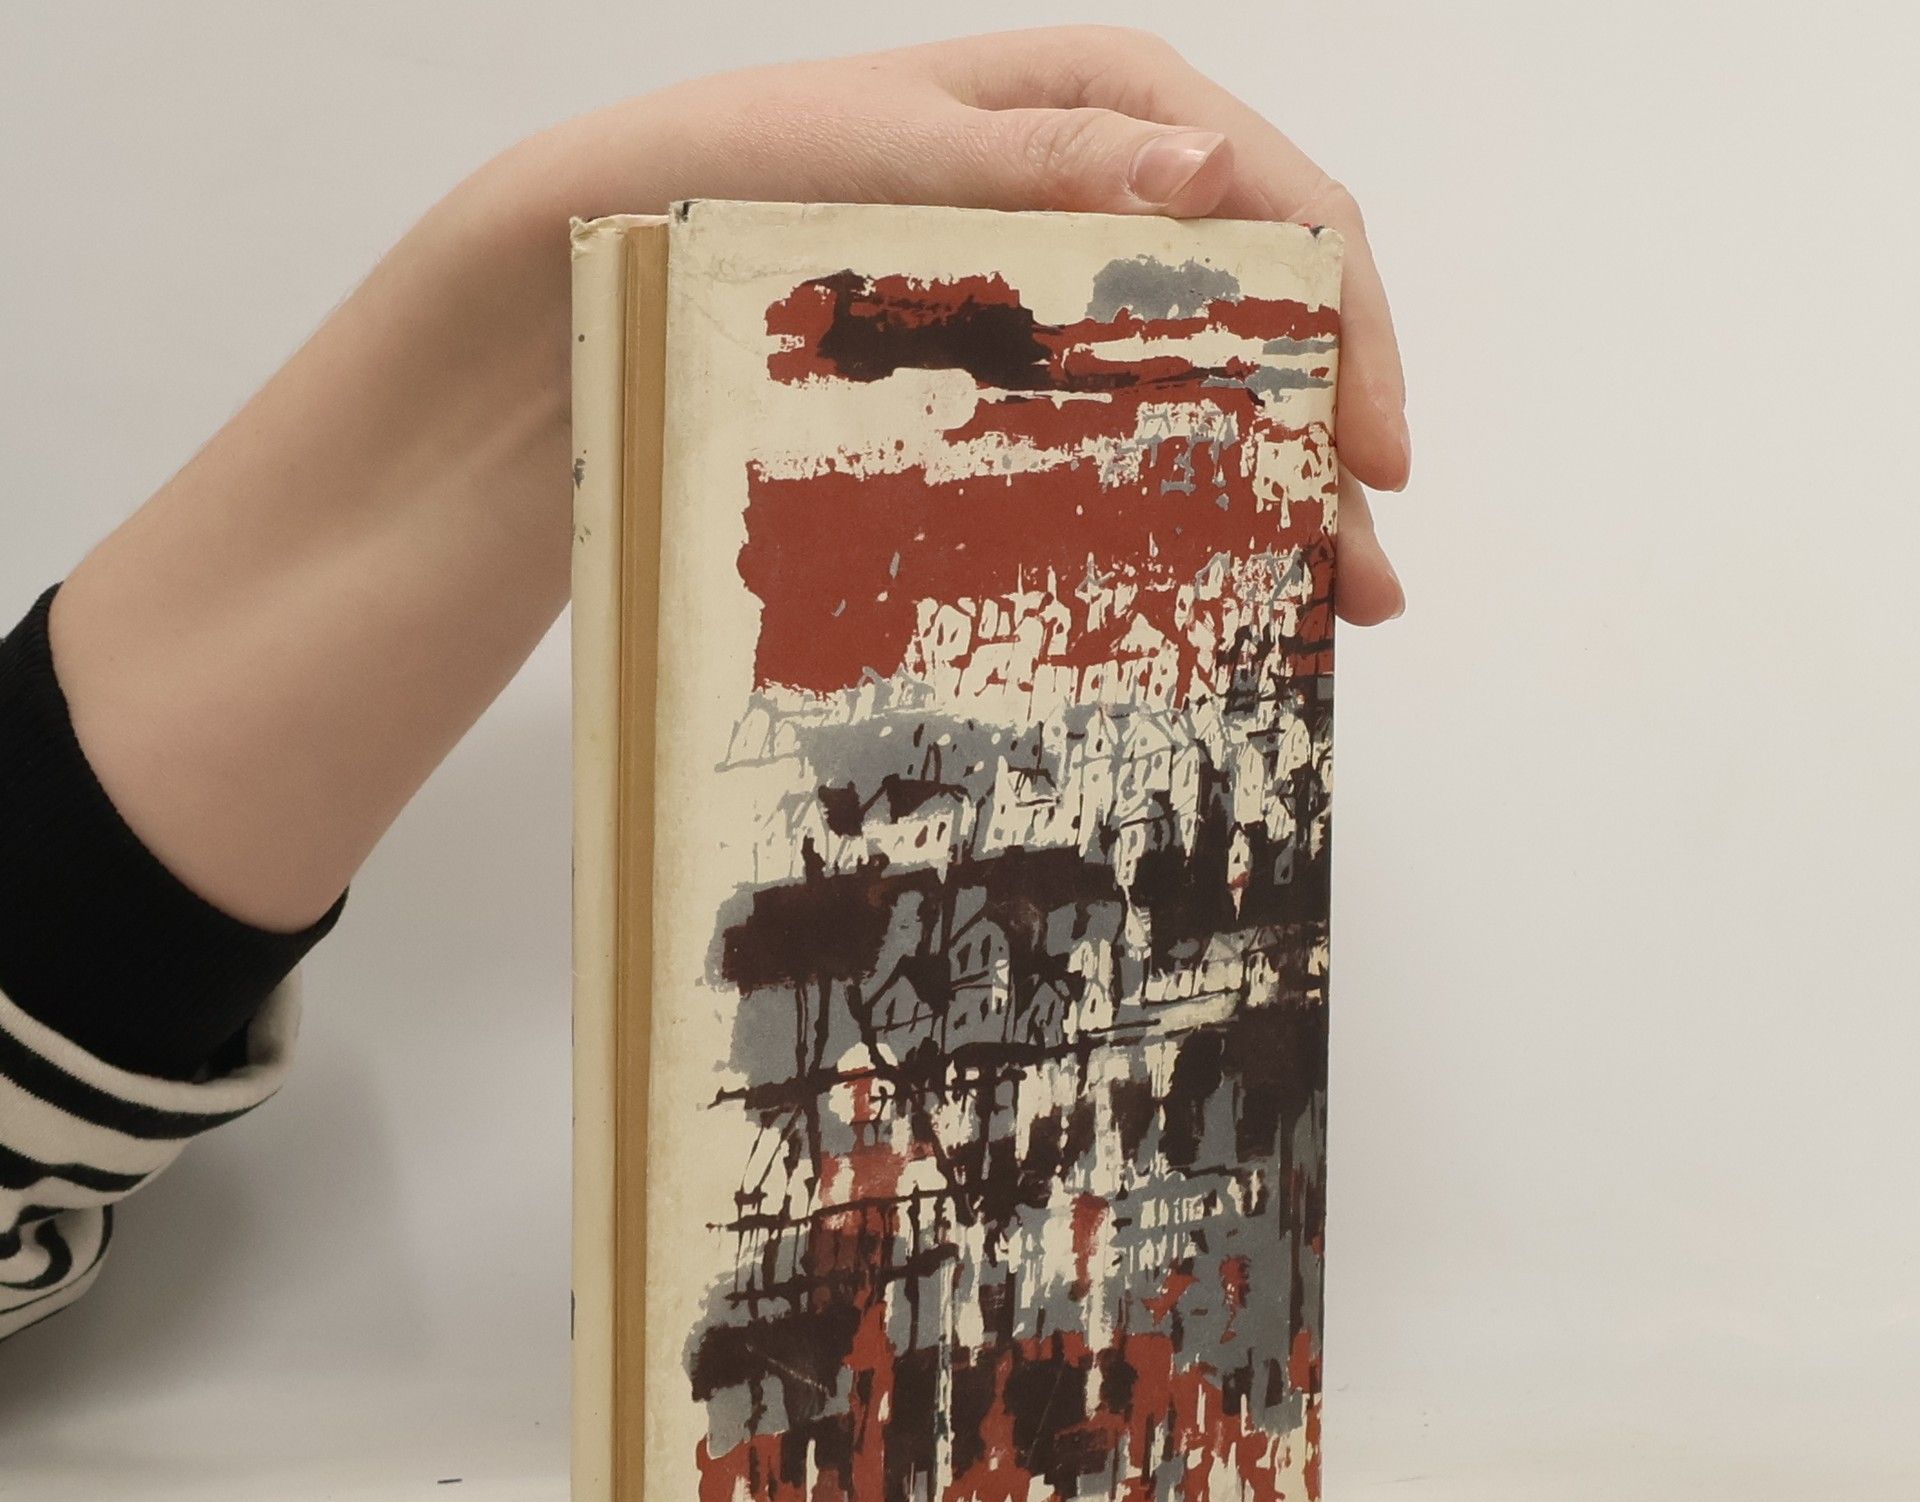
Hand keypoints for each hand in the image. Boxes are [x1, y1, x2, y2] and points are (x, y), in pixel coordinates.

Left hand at [513, 25, 1407, 622]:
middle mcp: (1083, 207)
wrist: (569, 298)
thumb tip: (1206, 171)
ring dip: (1266, 499)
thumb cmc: (699, 193)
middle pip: (1255, 319)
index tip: (1376, 445)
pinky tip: (1199, 582)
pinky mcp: (988, 389)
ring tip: (1316, 610)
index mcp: (1086, 110)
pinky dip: (1163, 512)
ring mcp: (1038, 306)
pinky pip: (1104, 446)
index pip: (1272, 204)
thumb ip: (1028, 157)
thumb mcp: (865, 153)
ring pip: (1192, 397)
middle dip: (1327, 441)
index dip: (1345, 321)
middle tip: (1367, 574)